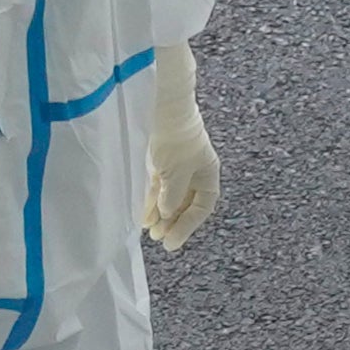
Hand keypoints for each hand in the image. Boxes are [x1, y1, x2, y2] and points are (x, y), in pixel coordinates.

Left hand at [141, 39, 221, 251]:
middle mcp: (195, 170)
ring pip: (169, 196)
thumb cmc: (176, 138)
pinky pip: (157, 185)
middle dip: (172, 222)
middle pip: (185, 203)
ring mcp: (177, 164)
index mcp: (208, 172)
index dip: (187, 226)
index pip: (202, 206)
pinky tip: (141, 213)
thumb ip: (172, 197)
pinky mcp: (159, 158)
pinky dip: (150, 199)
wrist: (161, 106)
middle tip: (158, 239)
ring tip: (147, 230)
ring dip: (159, 213)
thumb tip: (166, 215)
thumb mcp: (176, 173)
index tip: (171, 243)